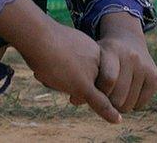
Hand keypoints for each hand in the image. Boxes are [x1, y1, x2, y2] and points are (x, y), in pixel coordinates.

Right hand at [0, 0, 120, 122]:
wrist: (39, 37)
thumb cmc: (44, 39)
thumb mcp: (62, 44)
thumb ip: (70, 56)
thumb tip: (64, 66)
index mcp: (94, 49)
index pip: (89, 71)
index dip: (73, 72)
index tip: (60, 62)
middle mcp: (99, 61)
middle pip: (86, 82)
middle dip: (67, 80)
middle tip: (53, 66)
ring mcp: (93, 73)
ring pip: (84, 92)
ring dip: (64, 86)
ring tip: (52, 71)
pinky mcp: (84, 85)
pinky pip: (100, 102)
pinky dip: (108, 112)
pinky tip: (117, 120)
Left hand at [92, 12, 156, 112]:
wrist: (128, 39)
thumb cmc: (103, 55)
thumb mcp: (93, 59)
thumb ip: (84, 78)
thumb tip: (74, 101)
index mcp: (112, 50)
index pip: (109, 79)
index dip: (99, 93)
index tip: (93, 94)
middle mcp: (132, 57)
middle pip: (118, 97)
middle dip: (108, 103)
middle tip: (103, 98)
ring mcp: (145, 66)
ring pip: (129, 104)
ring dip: (119, 106)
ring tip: (113, 96)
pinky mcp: (155, 76)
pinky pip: (141, 104)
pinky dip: (132, 104)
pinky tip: (126, 94)